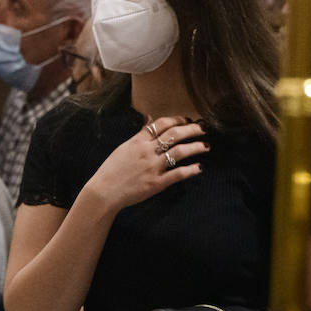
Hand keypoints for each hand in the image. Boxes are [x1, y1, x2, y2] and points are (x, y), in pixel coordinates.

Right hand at [81, 117, 208, 214]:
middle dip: (192, 130)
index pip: (162, 124)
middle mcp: (147, 151)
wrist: (104, 191)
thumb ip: (139, 133)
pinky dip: (190, 170)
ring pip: (179, 152)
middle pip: (174, 135)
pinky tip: (199, 168)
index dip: (178, 119)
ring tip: (206, 146)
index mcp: (138, 141)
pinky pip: (177, 174)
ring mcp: (152, 167)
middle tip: (204, 129)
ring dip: (195, 147)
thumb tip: (150, 118)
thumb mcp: (124, 147)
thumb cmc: (112, 169)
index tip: (188, 120)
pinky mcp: (156, 184)